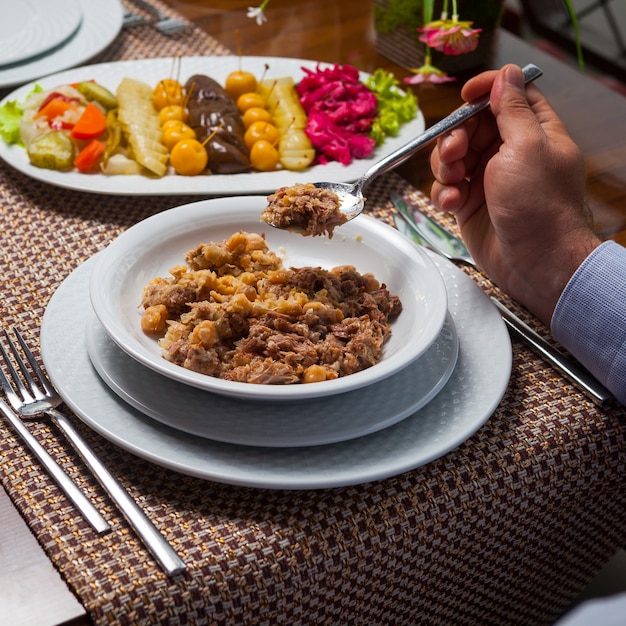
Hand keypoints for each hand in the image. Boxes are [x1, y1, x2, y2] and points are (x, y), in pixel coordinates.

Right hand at [430, 64, 600, 324]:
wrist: (534, 260)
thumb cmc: (538, 204)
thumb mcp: (527, 146)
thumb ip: (512, 109)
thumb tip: (507, 73)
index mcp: (533, 132)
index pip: (508, 96)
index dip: (486, 91)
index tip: (466, 96)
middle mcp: (509, 152)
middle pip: (470, 126)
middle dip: (456, 137)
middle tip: (455, 153)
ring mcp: (487, 179)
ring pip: (452, 157)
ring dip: (445, 167)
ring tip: (455, 183)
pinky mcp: (469, 204)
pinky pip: (446, 187)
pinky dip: (444, 193)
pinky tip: (453, 204)